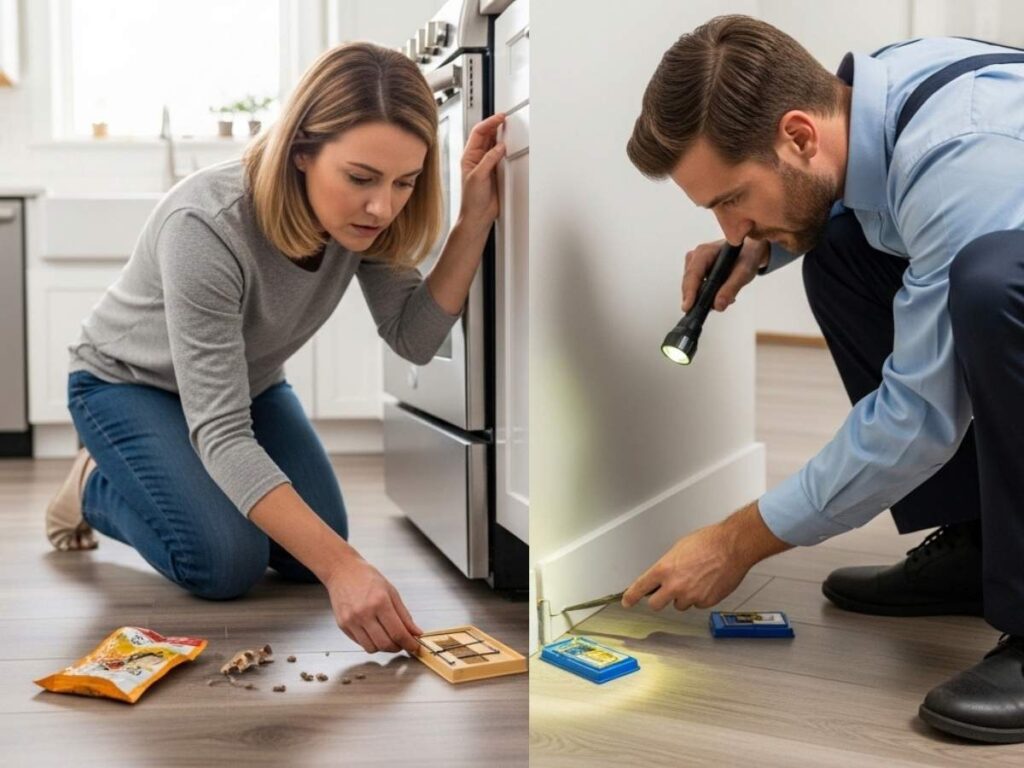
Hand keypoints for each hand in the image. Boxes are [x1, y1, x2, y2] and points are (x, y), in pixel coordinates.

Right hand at [325, 555, 422, 653]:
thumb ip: (404, 615)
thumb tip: (415, 632)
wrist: (343, 572)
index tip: (414, 646)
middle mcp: (364, 613)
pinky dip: (371, 643)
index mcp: (380, 602)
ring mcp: (351, 621)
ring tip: (388, 638)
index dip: (409, 643)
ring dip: (384, 648)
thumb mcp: (392, 592)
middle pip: (385, 644)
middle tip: (403, 643)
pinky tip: (375, 633)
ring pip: (372, 648)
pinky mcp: (343, 626)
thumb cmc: (367, 578)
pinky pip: (360, 643)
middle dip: (397, 648)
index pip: (398, 632)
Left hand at [459, 113, 506, 226]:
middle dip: (495, 125)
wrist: (478, 215)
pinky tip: (509, 145)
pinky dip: (505, 148)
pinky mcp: (495, 171)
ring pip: (494, 144)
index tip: (499, 118)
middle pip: (486, 135)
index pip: (478, 133)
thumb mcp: (478, 176)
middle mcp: (477, 159)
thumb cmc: (471, 200)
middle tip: (505, 119)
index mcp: (468, 157)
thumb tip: (499, 147)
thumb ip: (489, 160)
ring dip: (500, 135)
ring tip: (507, 128)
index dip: (489, 123)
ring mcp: (486, 164)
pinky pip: (501, 155)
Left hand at [621, 502, 790, 611]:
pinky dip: (700, 597)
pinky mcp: (706, 602)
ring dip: (683, 597)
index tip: (627, 602)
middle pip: (656, 604)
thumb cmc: (708, 542)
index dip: (631, 596)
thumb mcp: (679, 549)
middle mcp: (675, 585)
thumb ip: (667, 565)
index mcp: (664, 569)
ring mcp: (691, 596)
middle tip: (667, 591)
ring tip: (697, 579)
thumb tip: (662, 576)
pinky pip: (697, 604)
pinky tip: (708, 583)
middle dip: (659, 599)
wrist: (732, 546)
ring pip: (679, 605)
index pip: (640, 587)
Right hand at [682, 238, 769, 312]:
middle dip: (697, 299)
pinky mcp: (696, 273)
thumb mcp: (744, 272)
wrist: (749, 251)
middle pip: (689, 283)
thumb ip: (731, 288)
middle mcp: (695, 257)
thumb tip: (718, 306)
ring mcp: (694, 265)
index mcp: (704, 252)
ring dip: (704, 297)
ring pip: (691, 288)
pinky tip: (720, 295)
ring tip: (724, 299)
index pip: (692, 274)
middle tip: (710, 310)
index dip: (689, 292)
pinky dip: (706, 295)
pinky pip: (696, 288)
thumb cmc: (746, 256)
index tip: (688, 307)